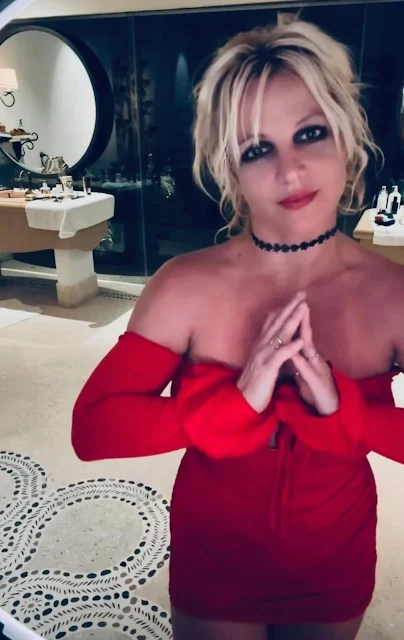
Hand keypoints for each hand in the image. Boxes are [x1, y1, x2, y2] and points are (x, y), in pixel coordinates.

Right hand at [237, 292, 306, 412]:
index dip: (284, 308)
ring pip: (279, 334)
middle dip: (290, 307)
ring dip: (292, 320)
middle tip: (302, 294)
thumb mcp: (262, 362)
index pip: (273, 321)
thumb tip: (277, 340)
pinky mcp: (267, 368)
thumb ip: (269, 350)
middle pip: (277, 322)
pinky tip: (300, 340)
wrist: (243, 401)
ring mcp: (263, 356)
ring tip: (303, 308)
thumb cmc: (256, 384)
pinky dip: (290, 347)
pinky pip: (280, 356)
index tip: (296, 298)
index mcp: (261, 344)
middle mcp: (261, 346)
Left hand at [291, 305, 338, 415]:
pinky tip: (295, 353)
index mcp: (308, 357)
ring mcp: (315, 371)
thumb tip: (294, 345)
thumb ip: (300, 358)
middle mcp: (314, 361)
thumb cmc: (315, 390)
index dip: (297, 320)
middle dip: (302, 320)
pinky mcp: (316, 383)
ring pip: (309, 351)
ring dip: (305, 335)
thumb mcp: (305, 371)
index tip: (292, 304)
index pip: (301, 335)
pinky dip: (301, 362)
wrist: (328, 410)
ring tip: (300, 319)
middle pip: (306, 337)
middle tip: (300, 302)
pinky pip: (306, 372)